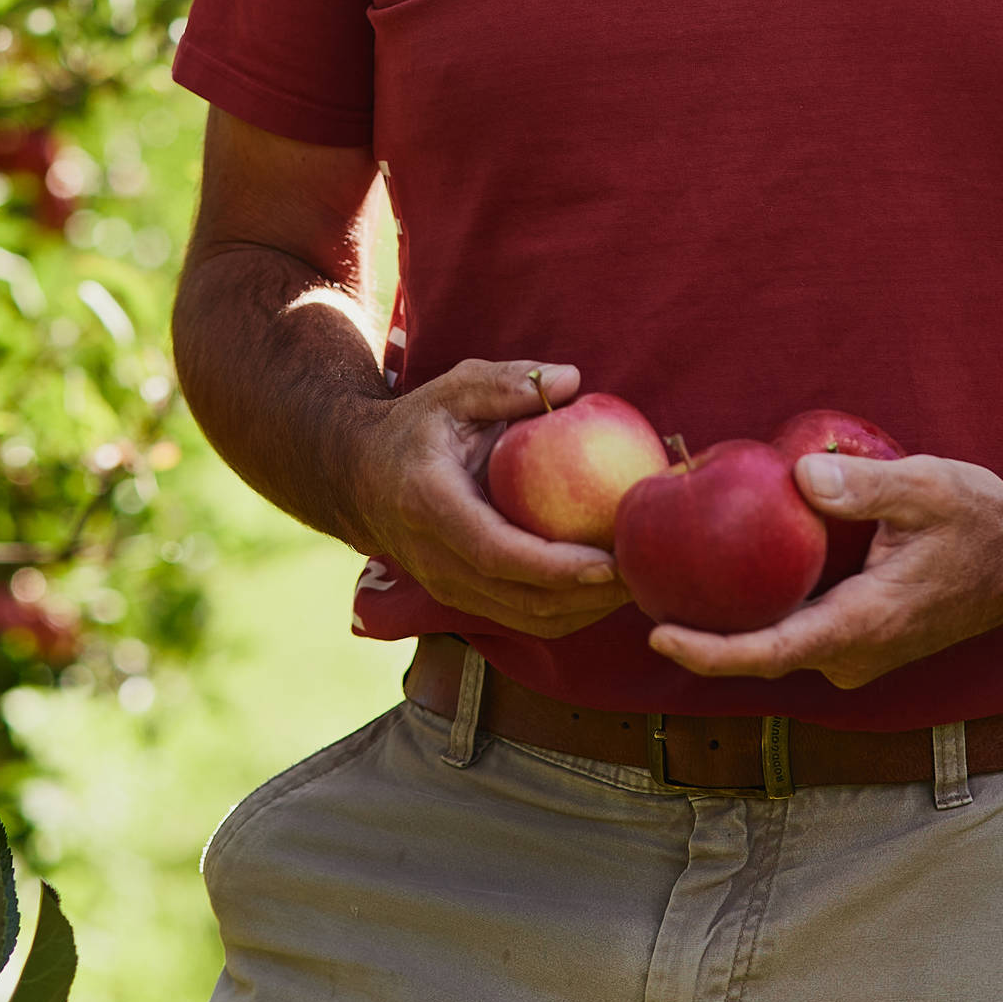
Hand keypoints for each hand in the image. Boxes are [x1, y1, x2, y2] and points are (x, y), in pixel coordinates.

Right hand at [339, 359, 637, 638]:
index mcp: (431, 504)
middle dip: (588, 597)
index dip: (556, 567)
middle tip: (643, 572)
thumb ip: (506, 383)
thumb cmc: (418, 425)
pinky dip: (571, 610)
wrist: (359, 476)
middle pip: (520, 600)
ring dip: (586, 611)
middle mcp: (435, 558)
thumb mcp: (453, 389)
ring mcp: (447, 587)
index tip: (609, 563)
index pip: (497, 553)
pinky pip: (524, 618)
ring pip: (527, 620)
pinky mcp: (464, 598)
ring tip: (636, 582)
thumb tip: (571, 381)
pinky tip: (608, 585)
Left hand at [646, 452, 1002, 689]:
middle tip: (643, 591)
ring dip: (734, 620)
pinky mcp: (862, 642)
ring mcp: (861, 654)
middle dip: (704, 633)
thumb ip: (864, 484)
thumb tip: (798, 476)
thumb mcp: (928, 487)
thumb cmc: (982, 521)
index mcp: (865, 624)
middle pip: (764, 654)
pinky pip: (799, 631)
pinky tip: (734, 569)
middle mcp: (857, 653)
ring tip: (673, 579)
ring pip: (781, 643)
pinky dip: (765, 607)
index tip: (657, 638)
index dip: (711, 652)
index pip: (774, 653)